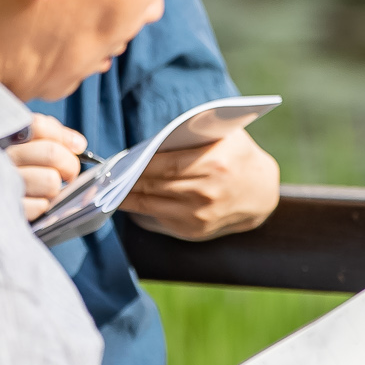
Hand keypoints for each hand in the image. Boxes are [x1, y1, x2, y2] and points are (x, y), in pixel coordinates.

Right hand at [6, 113, 85, 221]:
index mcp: (1, 135)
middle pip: (52, 154)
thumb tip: (78, 144)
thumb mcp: (21, 141)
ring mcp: (0, 183)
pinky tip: (31, 201)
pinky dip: (41, 205)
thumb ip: (50, 134)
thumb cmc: (4, 165)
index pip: (39, 126)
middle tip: (67, 173)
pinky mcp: (3, 209)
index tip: (76, 146)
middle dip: (69, 164)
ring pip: (50, 181)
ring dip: (53, 188)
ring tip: (45, 189)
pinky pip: (40, 206)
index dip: (64, 137)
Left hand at [121, 128, 280, 240]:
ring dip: (126, 196)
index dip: (134, 163)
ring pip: (149, 204)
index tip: (114, 161)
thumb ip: (193, 133)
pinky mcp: (194, 231)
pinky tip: (127, 200)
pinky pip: (156, 219)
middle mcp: (206, 192)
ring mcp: (199, 216)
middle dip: (124, 180)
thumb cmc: (238, 156)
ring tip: (108, 187)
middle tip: (103, 175)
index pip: (161, 164)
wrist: (261, 193)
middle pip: (151, 185)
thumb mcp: (225, 135)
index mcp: (214, 164)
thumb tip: (151, 140)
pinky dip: (139, 209)